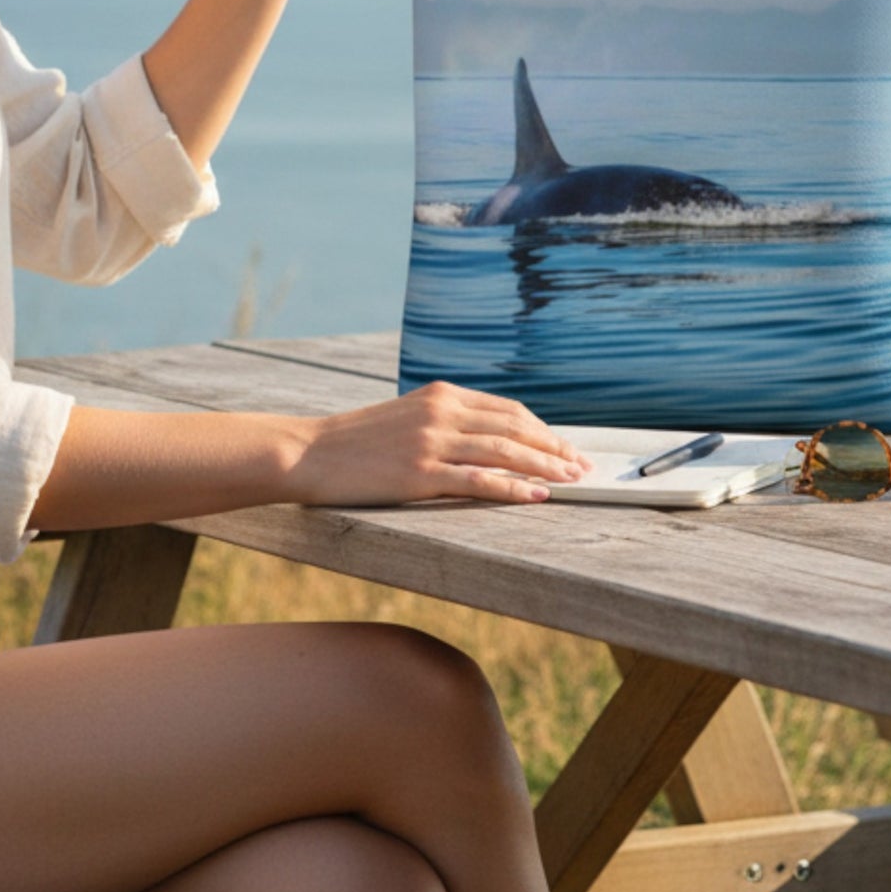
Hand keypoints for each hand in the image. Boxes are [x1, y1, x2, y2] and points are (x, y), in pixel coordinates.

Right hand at [286, 382, 596, 506]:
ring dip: (544, 468)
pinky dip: (512, 488)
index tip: (567, 447)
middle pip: (515, 428)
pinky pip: (478, 480)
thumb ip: (445, 422)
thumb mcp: (407, 417)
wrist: (308, 452)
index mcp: (442, 394)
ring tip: (571, 482)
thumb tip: (487, 440)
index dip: (544, 430)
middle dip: (555, 448)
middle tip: (582, 467)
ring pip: (504, 452)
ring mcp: (432, 441)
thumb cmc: (356, 442)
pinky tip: (536, 497)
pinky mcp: (420, 472)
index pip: (509, 410)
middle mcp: (442, 411)